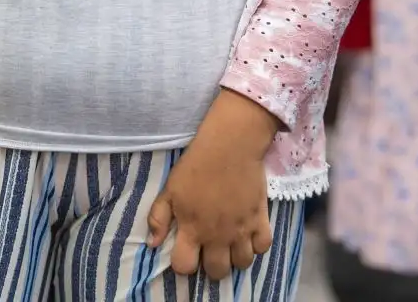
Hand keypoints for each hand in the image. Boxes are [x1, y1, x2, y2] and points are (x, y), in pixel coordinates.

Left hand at [147, 88, 277, 278]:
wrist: (231, 144)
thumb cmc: (196, 165)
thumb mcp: (170, 189)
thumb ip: (159, 218)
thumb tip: (153, 244)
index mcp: (192, 229)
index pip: (185, 267)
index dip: (184, 264)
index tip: (187, 251)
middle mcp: (217, 235)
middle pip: (217, 272)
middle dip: (212, 266)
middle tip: (211, 250)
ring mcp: (241, 229)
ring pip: (242, 263)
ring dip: (236, 257)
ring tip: (232, 244)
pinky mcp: (261, 218)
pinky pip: (264, 246)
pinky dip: (257, 244)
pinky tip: (250, 234)